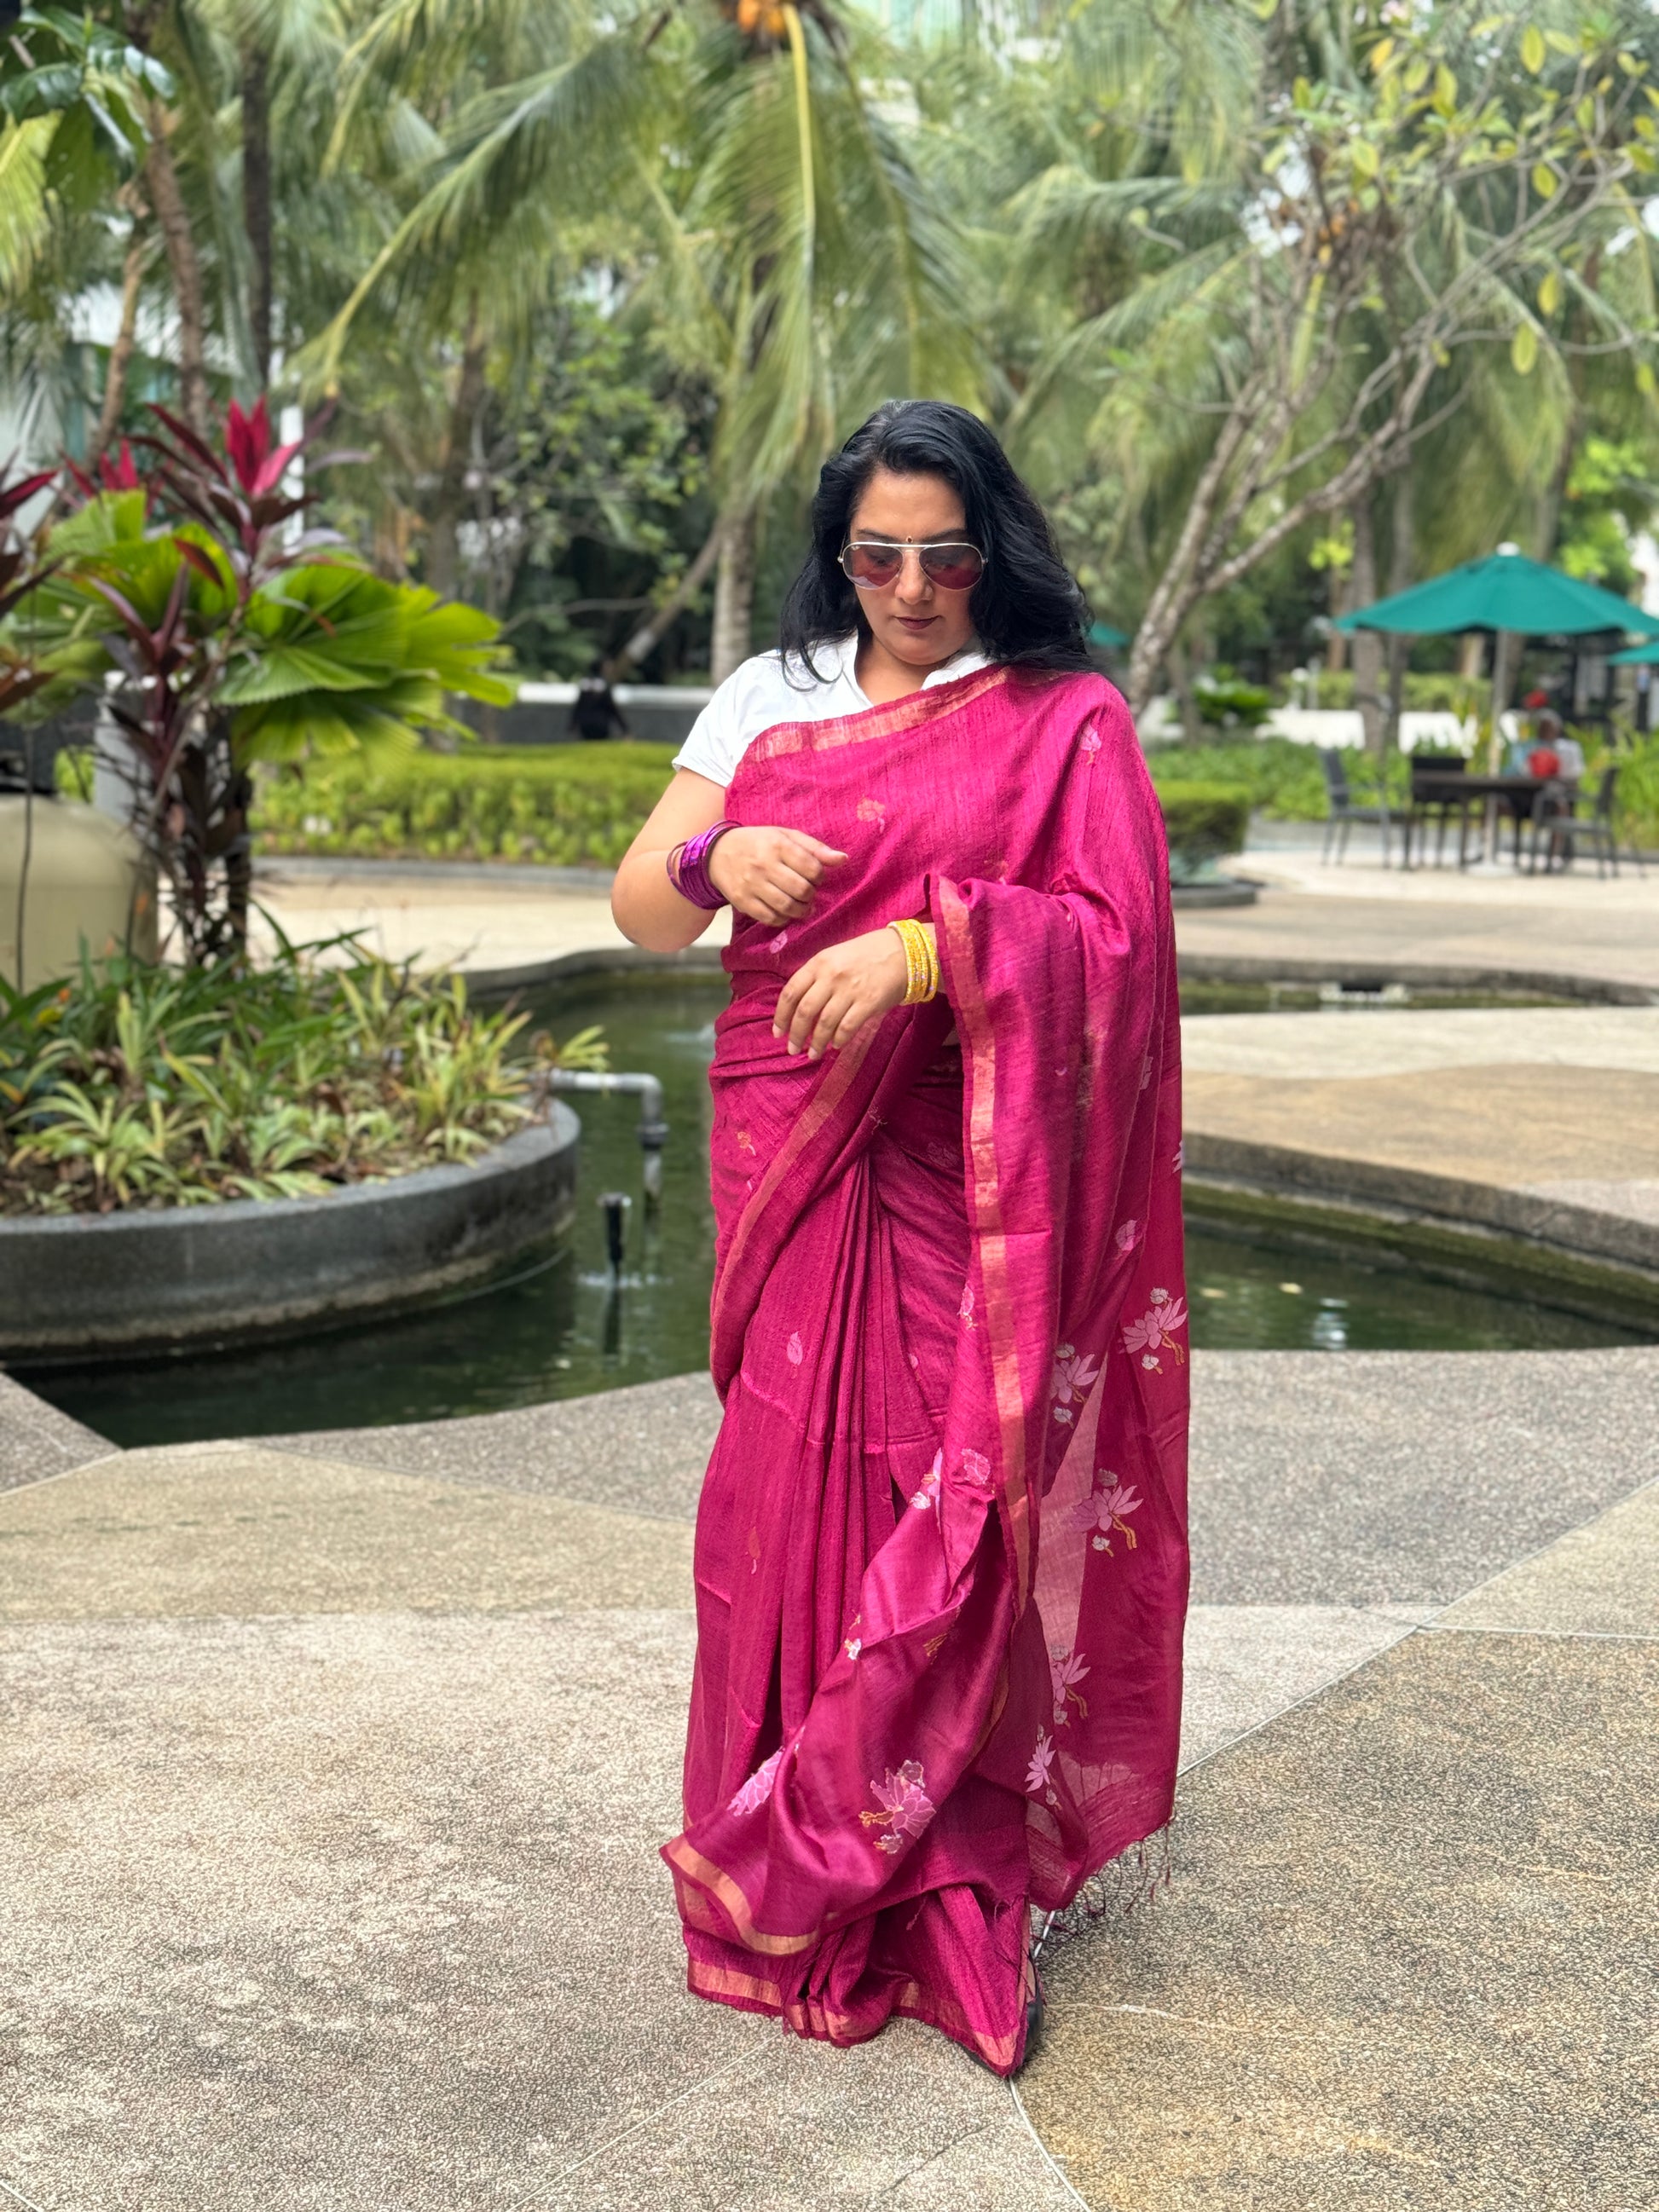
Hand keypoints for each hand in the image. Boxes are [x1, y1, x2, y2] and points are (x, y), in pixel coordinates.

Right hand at [707, 826, 846, 926]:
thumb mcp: (786, 836)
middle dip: (811, 894)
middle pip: (801, 889)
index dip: (820, 876)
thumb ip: (815, 848)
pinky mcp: (743, 901)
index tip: (815, 876)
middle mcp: (764, 864)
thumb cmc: (759, 843)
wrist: (718, 854)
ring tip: (802, 905)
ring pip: (787, 906)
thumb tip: (843, 859)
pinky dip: (783, 918)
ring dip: (801, 910)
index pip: (811, 867)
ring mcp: (752, 885)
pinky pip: (770, 918)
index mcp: (777, 844)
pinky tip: (785, 911)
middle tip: (808, 892)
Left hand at [774, 927, 909, 1058]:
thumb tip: (798, 1007)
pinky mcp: (869, 1002)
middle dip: (796, 1034)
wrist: (903, 951)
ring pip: (824, 1023)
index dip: (781, 1016)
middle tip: (792, 1049)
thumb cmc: (866, 954)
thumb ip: (816, 977)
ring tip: (813, 1054)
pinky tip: (835, 1045)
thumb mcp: (835, 956)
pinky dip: (838, 1039)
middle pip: (804, 1011)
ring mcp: (850, 989)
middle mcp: (831, 976)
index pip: (791, 992)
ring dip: (816, 1043)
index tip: (778, 1032)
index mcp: (819, 963)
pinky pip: (847, 1027)